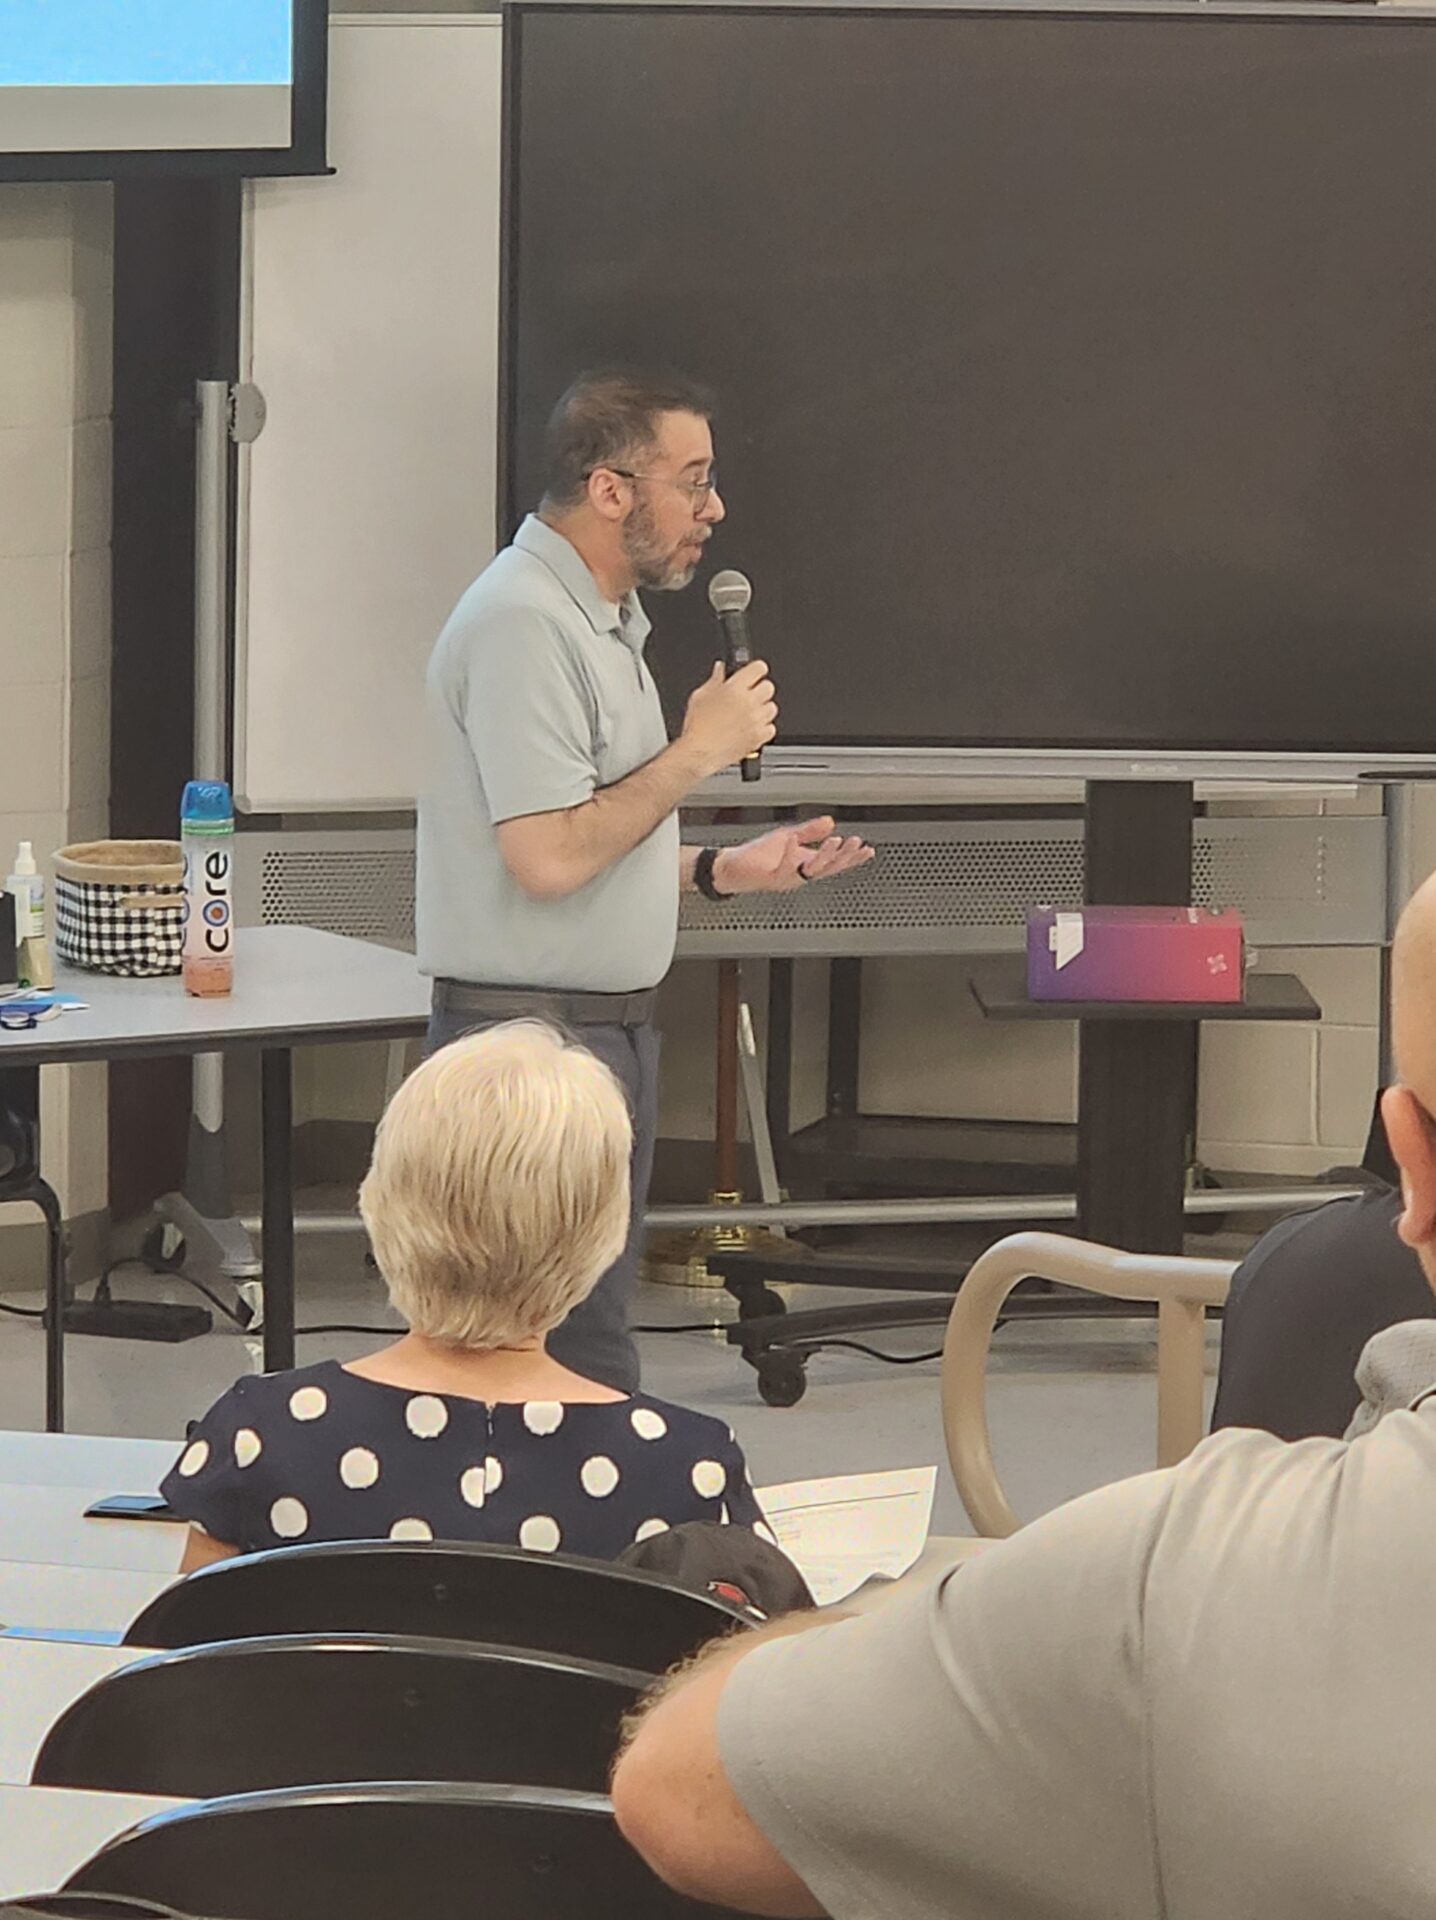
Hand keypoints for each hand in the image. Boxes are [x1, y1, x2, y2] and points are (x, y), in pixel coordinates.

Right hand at [680, 660, 777, 777]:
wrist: (698, 753)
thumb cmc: (697, 727)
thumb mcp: (699, 696)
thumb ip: (714, 679)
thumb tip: (721, 668)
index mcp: (735, 688)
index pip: (758, 668)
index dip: (756, 670)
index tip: (753, 674)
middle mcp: (749, 702)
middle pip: (769, 687)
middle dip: (760, 690)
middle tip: (749, 696)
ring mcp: (756, 720)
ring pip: (772, 708)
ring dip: (763, 709)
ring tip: (748, 715)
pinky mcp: (759, 737)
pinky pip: (771, 728)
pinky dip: (764, 729)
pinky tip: (750, 729)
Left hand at [714, 817, 874, 895]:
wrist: (731, 868)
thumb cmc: (757, 857)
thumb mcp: (788, 836)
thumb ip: (810, 831)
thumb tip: (830, 822)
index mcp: (806, 864)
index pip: (834, 862)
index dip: (852, 858)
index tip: (868, 850)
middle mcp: (799, 873)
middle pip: (829, 867)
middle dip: (844, 856)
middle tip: (857, 844)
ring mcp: (787, 877)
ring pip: (812, 870)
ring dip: (825, 855)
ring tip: (836, 841)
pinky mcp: (771, 877)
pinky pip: (784, 867)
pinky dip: (790, 853)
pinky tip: (795, 840)